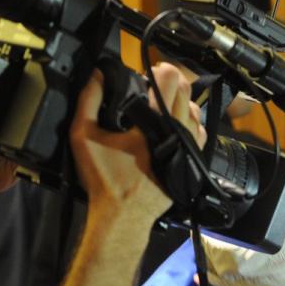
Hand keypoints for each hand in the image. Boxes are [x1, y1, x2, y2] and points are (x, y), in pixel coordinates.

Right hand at [69, 63, 207, 216]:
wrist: (123, 216)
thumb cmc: (104, 180)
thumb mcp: (84, 137)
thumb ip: (88, 101)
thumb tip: (98, 74)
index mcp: (152, 124)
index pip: (168, 84)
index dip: (162, 70)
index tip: (153, 69)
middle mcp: (176, 134)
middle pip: (185, 95)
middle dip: (174, 81)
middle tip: (160, 79)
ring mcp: (187, 150)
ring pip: (196, 115)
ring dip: (184, 101)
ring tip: (169, 99)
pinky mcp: (190, 164)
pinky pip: (200, 136)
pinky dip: (192, 123)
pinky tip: (181, 122)